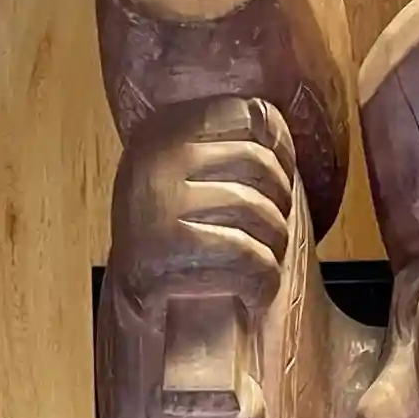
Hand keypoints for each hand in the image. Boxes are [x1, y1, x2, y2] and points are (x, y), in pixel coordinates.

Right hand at [114, 96, 296, 309]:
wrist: (133, 301)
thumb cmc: (172, 239)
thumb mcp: (185, 178)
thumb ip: (222, 150)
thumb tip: (279, 133)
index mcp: (165, 131)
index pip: (247, 116)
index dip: (281, 147)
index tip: (285, 179)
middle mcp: (159, 160)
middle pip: (258, 165)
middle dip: (281, 203)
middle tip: (276, 232)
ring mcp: (161, 203)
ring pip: (258, 212)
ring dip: (275, 245)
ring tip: (267, 263)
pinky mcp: (169, 250)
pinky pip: (245, 255)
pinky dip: (263, 278)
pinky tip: (256, 290)